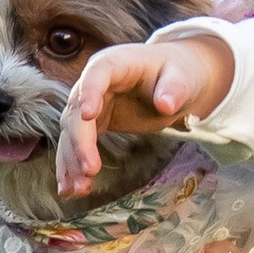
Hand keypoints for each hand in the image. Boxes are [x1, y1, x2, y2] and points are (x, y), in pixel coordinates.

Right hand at [56, 32, 230, 191]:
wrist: (174, 81)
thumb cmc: (178, 73)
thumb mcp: (182, 77)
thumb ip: (175, 88)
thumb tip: (166, 104)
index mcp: (115, 63)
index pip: (98, 74)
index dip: (90, 92)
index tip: (88, 115)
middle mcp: (94, 83)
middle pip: (77, 111)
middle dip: (80, 142)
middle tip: (89, 170)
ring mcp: (90, 104)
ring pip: (71, 133)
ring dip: (71, 161)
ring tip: (77, 189)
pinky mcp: (93, 124)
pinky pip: (77, 145)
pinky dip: (73, 167)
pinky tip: (72, 189)